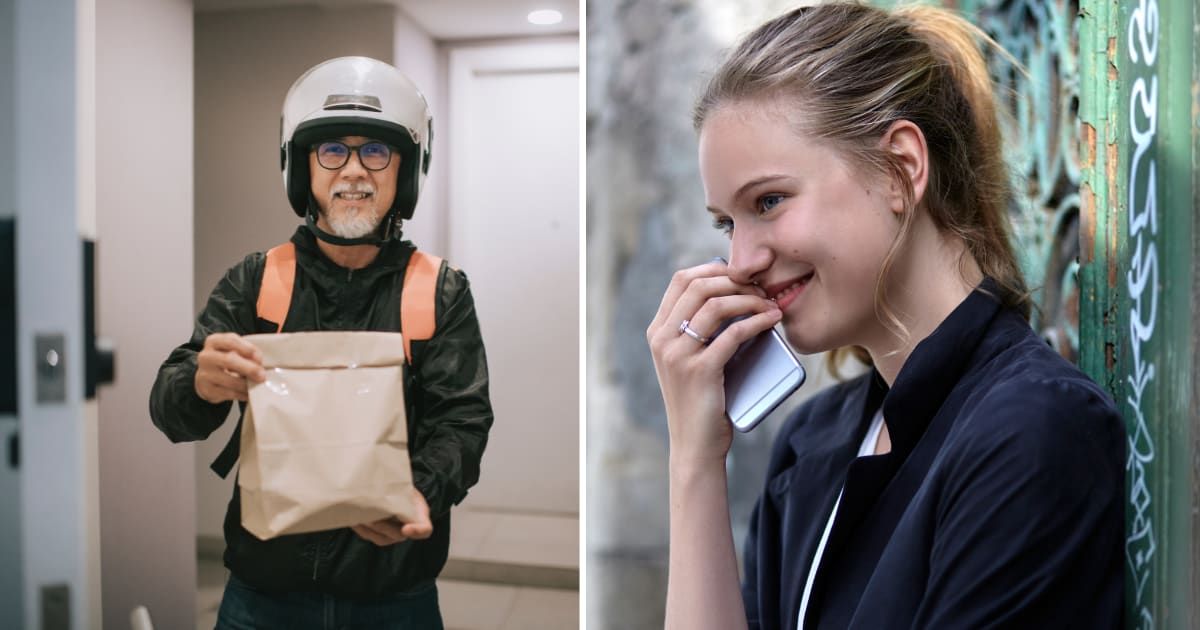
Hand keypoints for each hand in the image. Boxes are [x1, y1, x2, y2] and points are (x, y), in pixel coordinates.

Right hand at [194, 332, 265, 402]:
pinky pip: (228, 393)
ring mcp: (204, 374)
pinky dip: (242, 394)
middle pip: (229, 360)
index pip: (230, 341)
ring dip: (246, 384)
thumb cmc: (226, 360)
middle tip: (262, 375)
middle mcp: (206, 356)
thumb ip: (246, 351)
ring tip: (258, 385)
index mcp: (214, 341)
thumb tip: (260, 361)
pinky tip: (250, 394)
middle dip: (249, 368)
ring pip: (229, 380)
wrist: (207, 377)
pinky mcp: (207, 389)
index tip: (259, 358)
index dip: (247, 349)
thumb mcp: (233, 350)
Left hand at [351, 488, 432, 545]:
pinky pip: (370, 536)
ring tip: (362, 518)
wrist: (390, 488)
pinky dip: (362, 529)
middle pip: (399, 535)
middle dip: (384, 527)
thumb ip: (400, 491)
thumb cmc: (399, 484)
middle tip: (373, 518)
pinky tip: (355, 520)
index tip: (406, 528)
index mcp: (419, 514)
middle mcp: (408, 528)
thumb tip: (387, 489)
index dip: (418, 531)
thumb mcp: (404, 484)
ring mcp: (393, 534)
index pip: (425, 530)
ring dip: (371, 529)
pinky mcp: (379, 534)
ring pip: (382, 539)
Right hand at [646, 260, 781, 464]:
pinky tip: (771, 320)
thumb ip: (697, 329)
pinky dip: (756, 321)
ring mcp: (678, 355)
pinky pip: (733, 333)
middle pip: (699, 286)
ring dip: (749, 298)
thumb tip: (734, 294)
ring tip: (770, 304)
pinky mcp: (700, 371)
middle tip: (761, 289)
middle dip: (735, 280)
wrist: (695, 444)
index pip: (681, 280)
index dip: (713, 269)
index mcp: (657, 331)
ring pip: (716, 305)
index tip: (741, 276)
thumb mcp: (688, 359)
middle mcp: (662, 339)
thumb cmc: (700, 399)